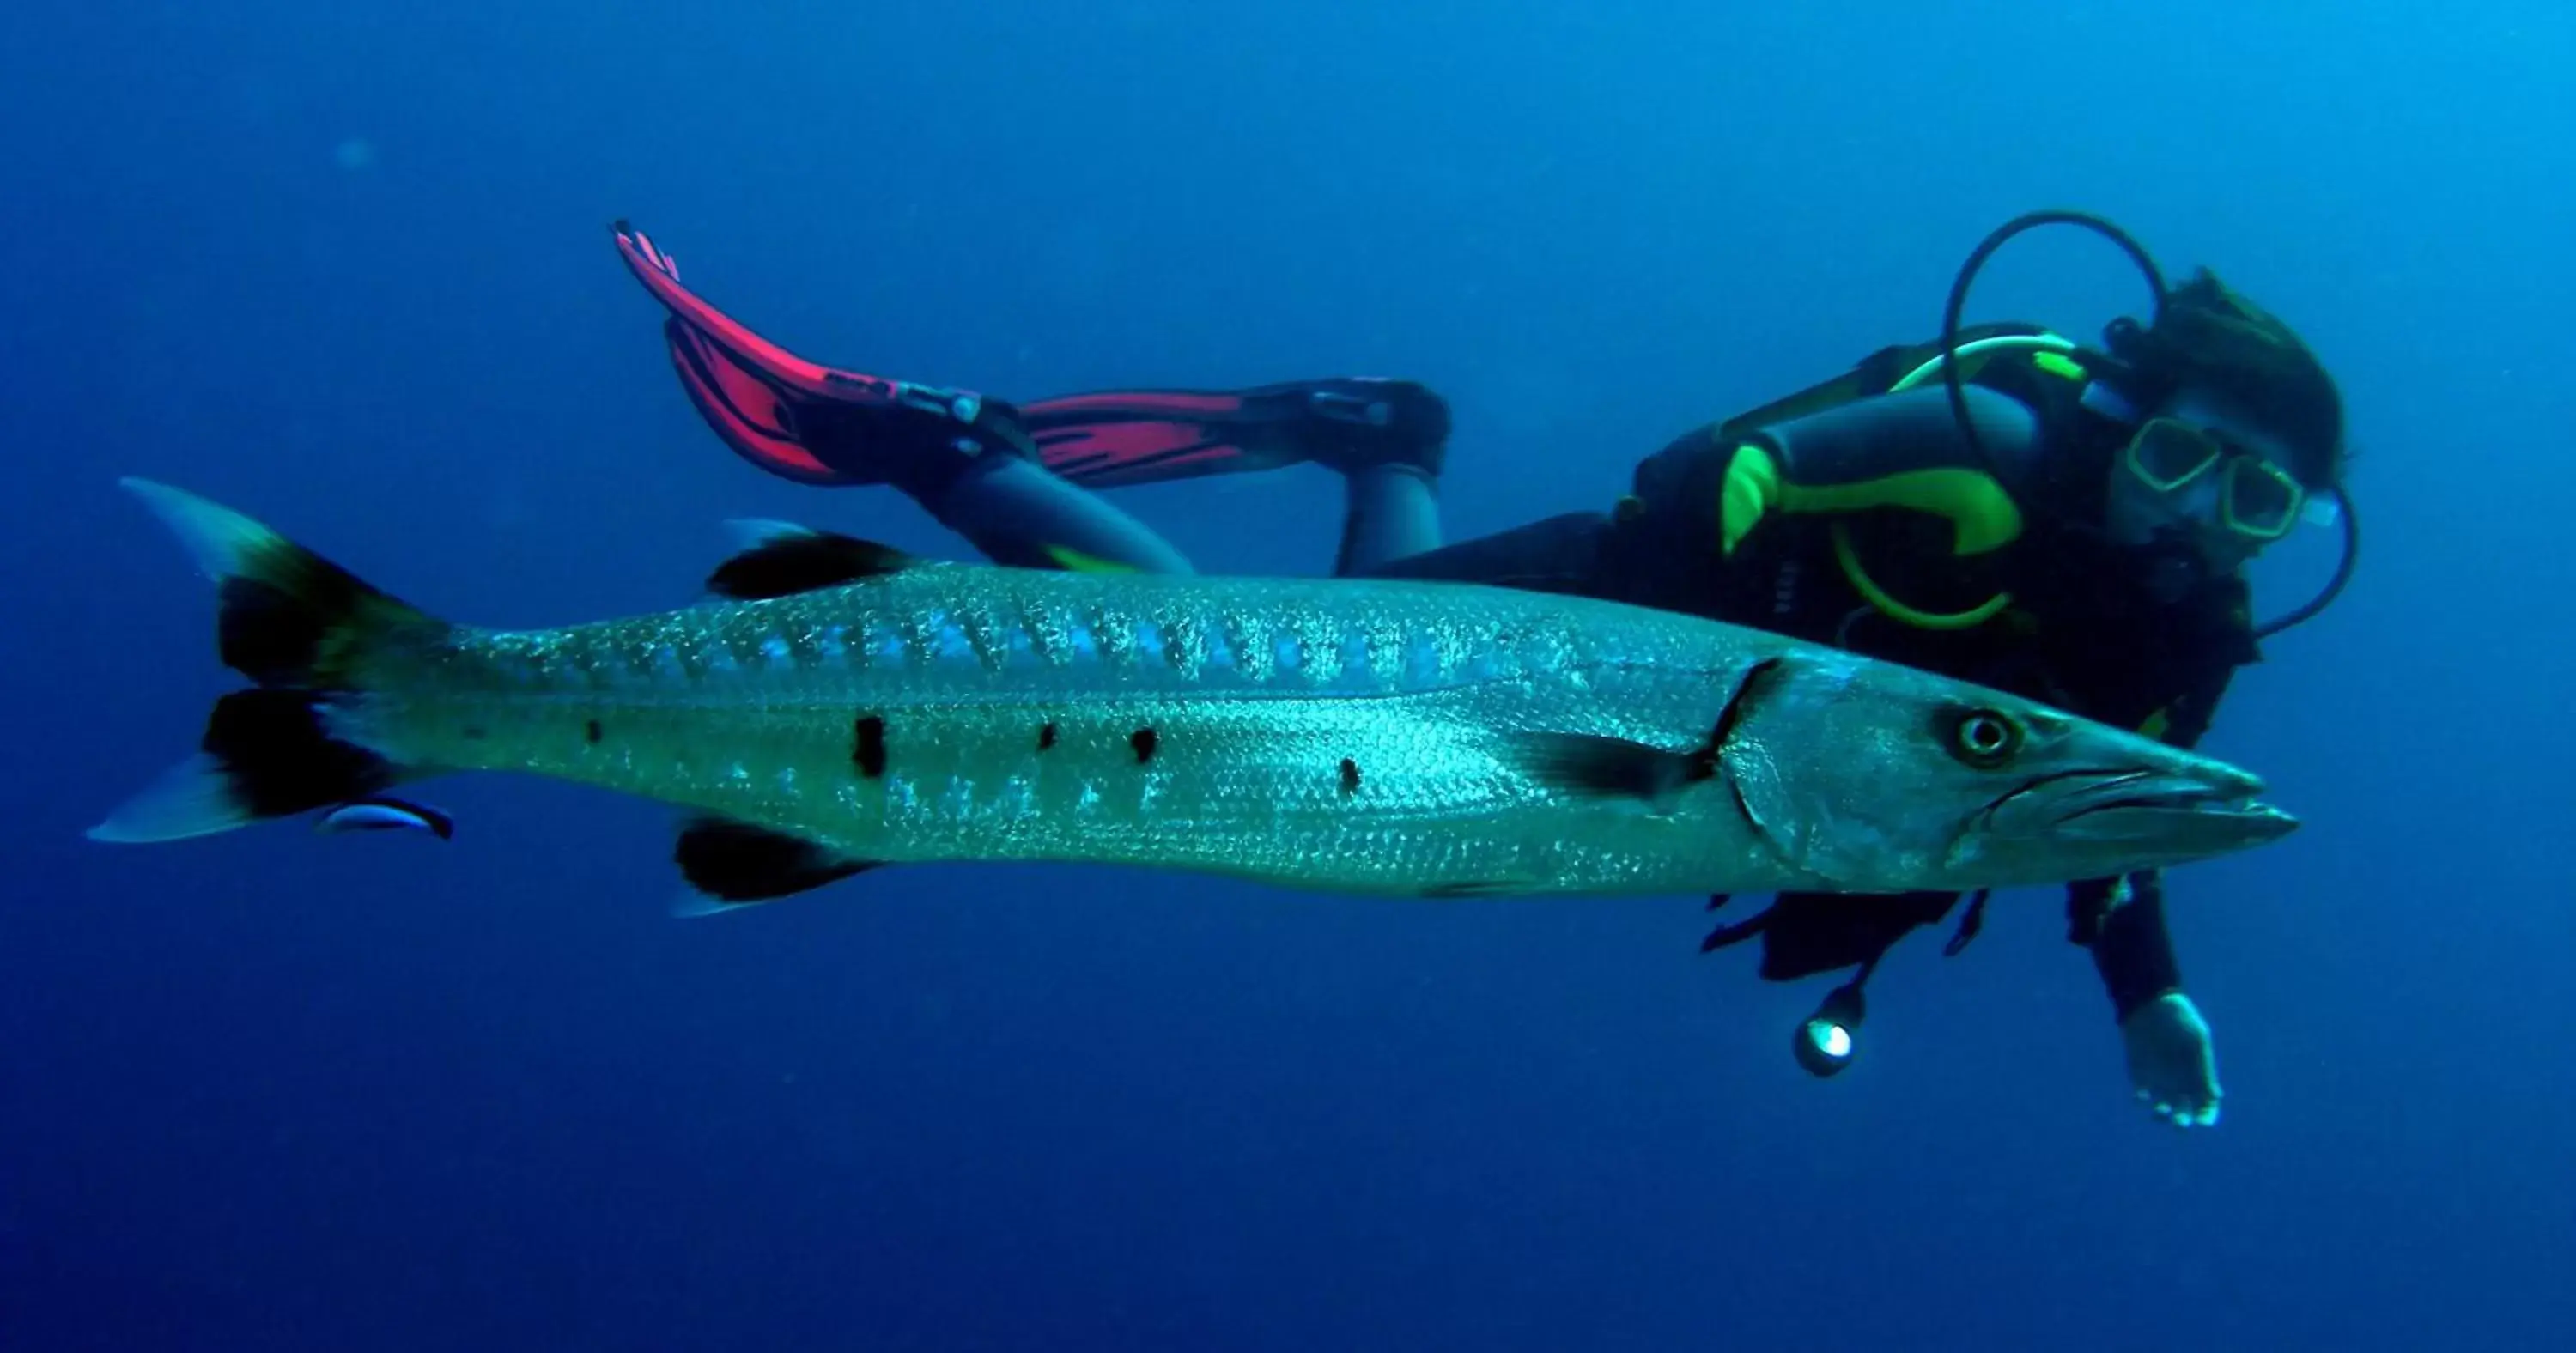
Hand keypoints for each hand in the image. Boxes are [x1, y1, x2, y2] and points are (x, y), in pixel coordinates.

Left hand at [2121, 992, 2221, 1127]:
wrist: (2150, 1003)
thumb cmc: (2180, 1019)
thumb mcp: (2197, 1040)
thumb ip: (2204, 1068)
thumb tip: (2215, 1096)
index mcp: (2200, 1075)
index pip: (2207, 1104)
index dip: (2208, 1116)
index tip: (2203, 1122)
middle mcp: (2181, 1082)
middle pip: (2185, 1112)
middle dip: (2183, 1121)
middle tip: (2180, 1122)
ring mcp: (2160, 1080)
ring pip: (2162, 1109)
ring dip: (2161, 1116)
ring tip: (2160, 1112)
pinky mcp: (2139, 1075)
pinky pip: (2140, 1095)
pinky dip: (2141, 1100)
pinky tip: (2142, 1096)